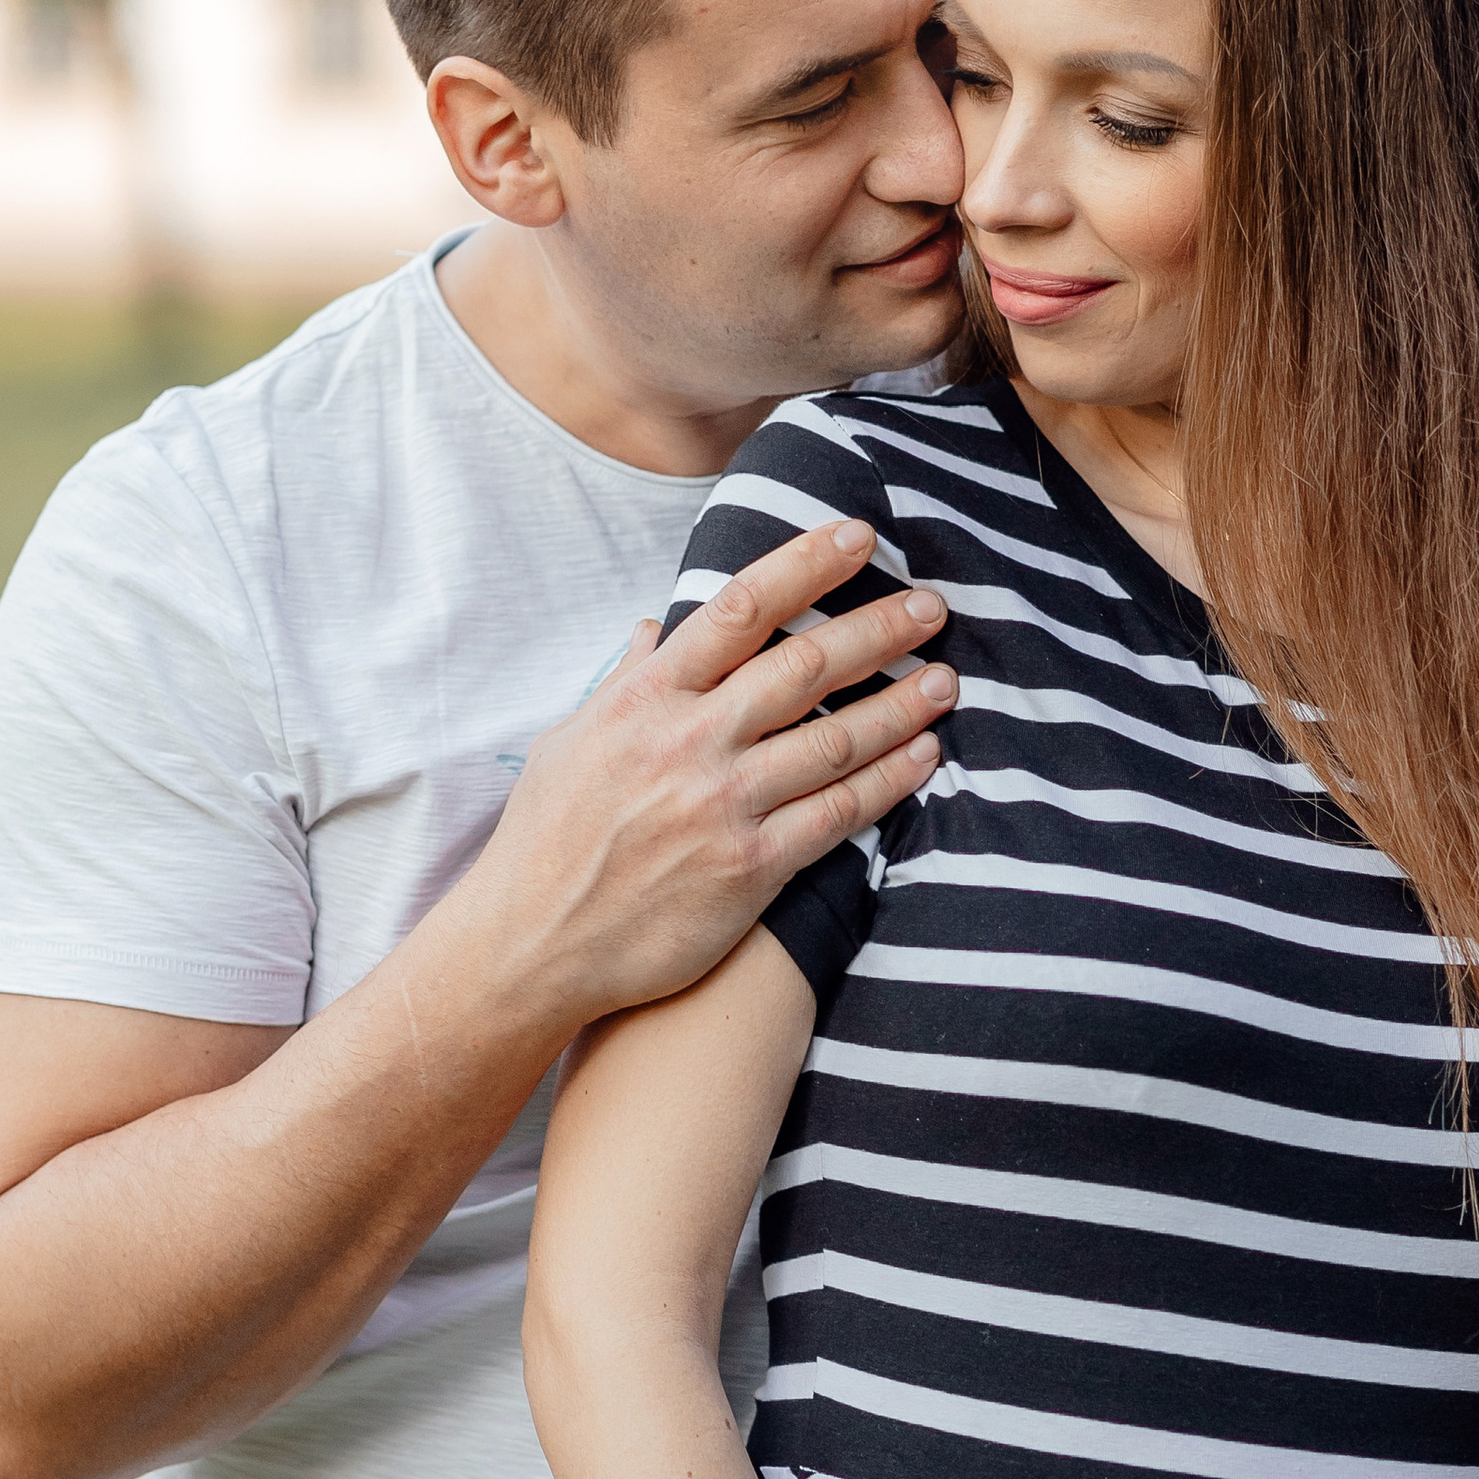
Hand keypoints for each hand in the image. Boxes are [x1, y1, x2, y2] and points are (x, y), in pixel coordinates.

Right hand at [475, 519, 952, 1023]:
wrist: (532, 942)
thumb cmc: (546, 841)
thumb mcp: (572, 742)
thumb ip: (626, 681)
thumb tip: (655, 628)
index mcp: (645, 699)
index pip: (738, 608)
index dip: (805, 564)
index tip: (857, 536)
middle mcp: (689, 742)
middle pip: (804, 667)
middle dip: (878, 629)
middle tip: (931, 606)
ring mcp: (722, 805)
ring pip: (835, 740)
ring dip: (901, 705)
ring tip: (946, 680)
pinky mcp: (749, 867)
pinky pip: (836, 814)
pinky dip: (888, 782)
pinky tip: (923, 757)